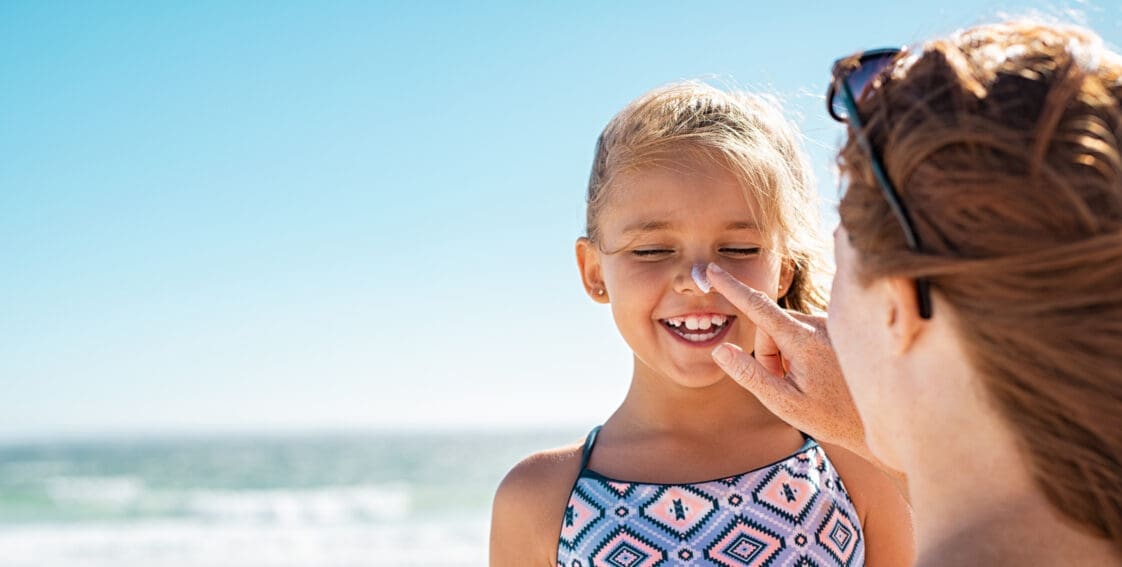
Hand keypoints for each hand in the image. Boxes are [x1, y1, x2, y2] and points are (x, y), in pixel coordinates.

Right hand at [706, 263, 871, 460]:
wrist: (882, 419)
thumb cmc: (832, 417)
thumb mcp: (784, 403)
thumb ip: (750, 375)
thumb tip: (720, 349)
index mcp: (804, 339)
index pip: (758, 307)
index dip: (731, 288)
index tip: (712, 270)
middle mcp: (819, 324)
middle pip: (770, 328)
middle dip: (768, 354)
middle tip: (785, 385)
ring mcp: (830, 325)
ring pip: (785, 331)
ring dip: (785, 355)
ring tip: (806, 383)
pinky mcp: (836, 329)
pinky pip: (802, 333)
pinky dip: (800, 352)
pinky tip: (819, 375)